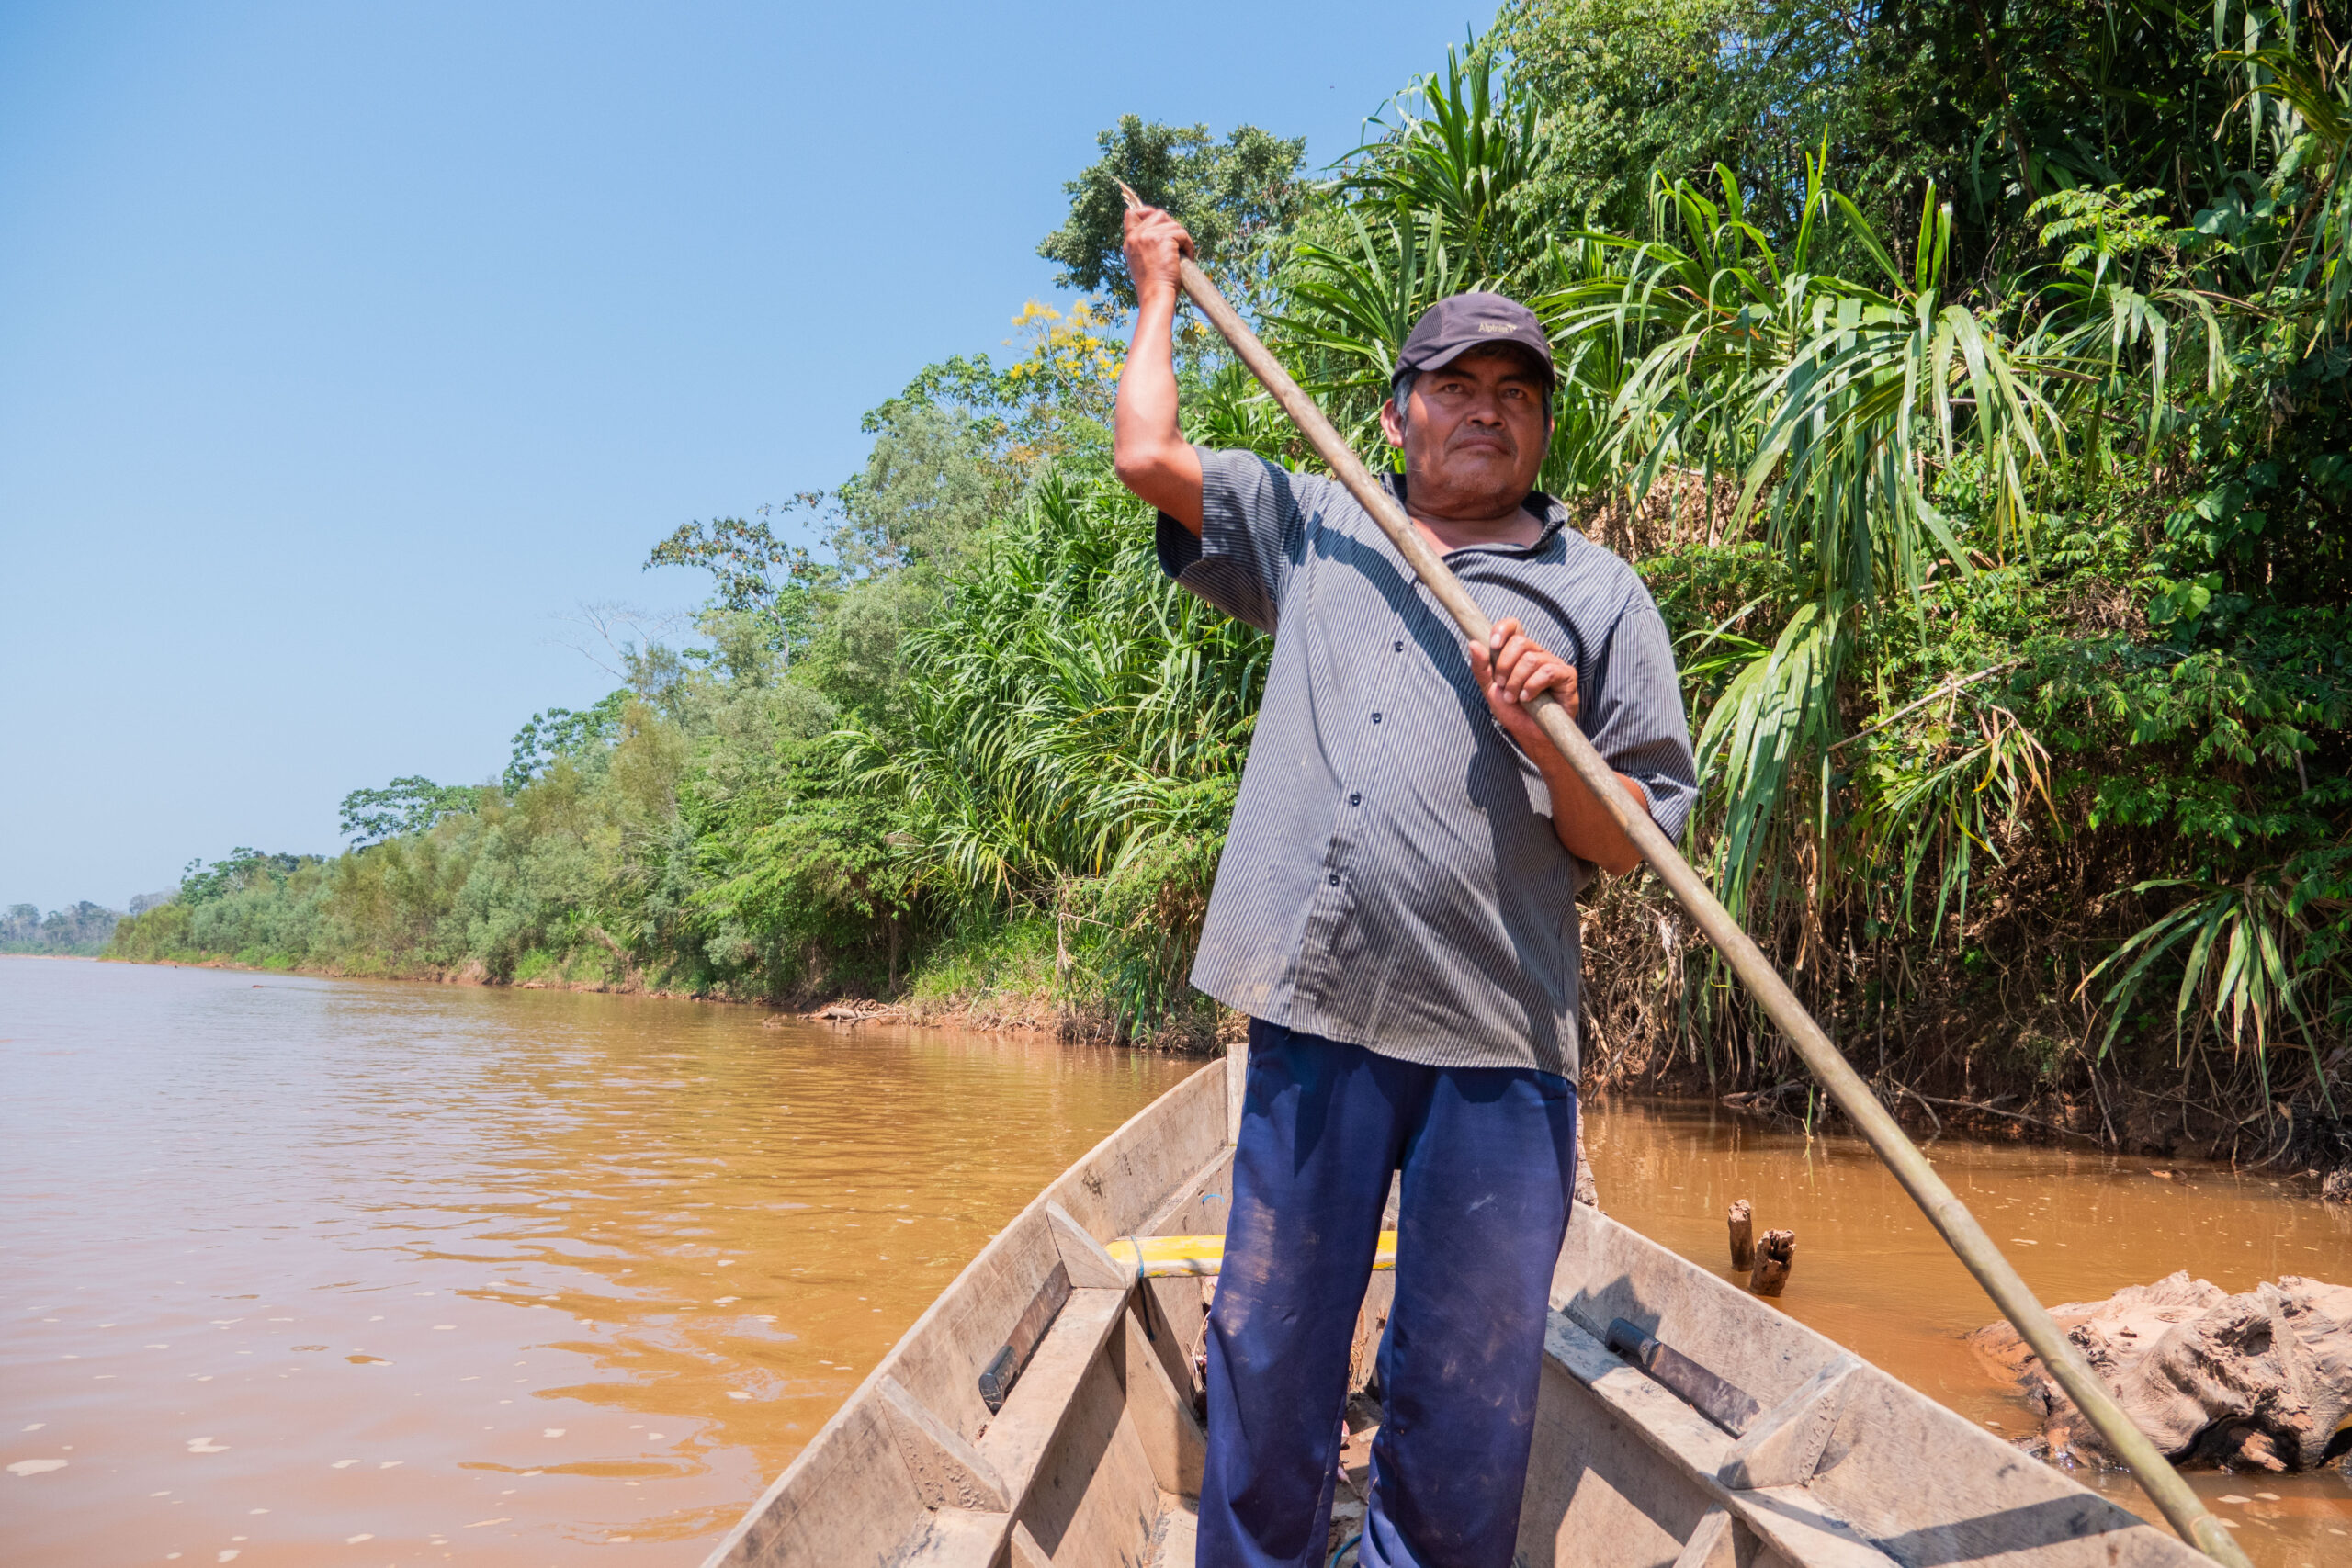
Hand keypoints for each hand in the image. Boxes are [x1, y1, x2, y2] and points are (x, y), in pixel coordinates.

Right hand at [1122, 204, 1193, 306]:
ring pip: (1172, 223)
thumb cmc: (1153, 285)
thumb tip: (1161, 232)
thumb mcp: (1141, 263)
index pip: (1132, 214)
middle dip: (1172, 225)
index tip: (1160, 221)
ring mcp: (1148, 235)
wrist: (1155, 296)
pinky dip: (1188, 244)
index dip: (1146, 212)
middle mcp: (1136, 236)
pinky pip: (1182, 233)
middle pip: (1158, 214)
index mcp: (1130, 242)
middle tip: (1178, 241)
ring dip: (1182, 237)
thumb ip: (1145, 246)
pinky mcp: (1163, 238)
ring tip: (1183, 253)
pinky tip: (1188, 256)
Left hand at [1467, 617, 1578, 753]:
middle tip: (1502, 685)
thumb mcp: (1490, 689)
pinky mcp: (1566, 675)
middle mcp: (1537, 654)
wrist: (1531, 735)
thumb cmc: (1513, 711)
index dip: (1503, 629)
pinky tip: (1528, 699)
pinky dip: (1532, 686)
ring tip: (1514, 697)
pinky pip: (1547, 672)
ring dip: (1516, 681)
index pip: (1514, 626)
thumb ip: (1481, 668)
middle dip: (1504, 665)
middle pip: (1520, 642)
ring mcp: (1553, 663)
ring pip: (1531, 659)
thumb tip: (1473, 643)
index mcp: (1519, 653)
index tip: (1493, 645)